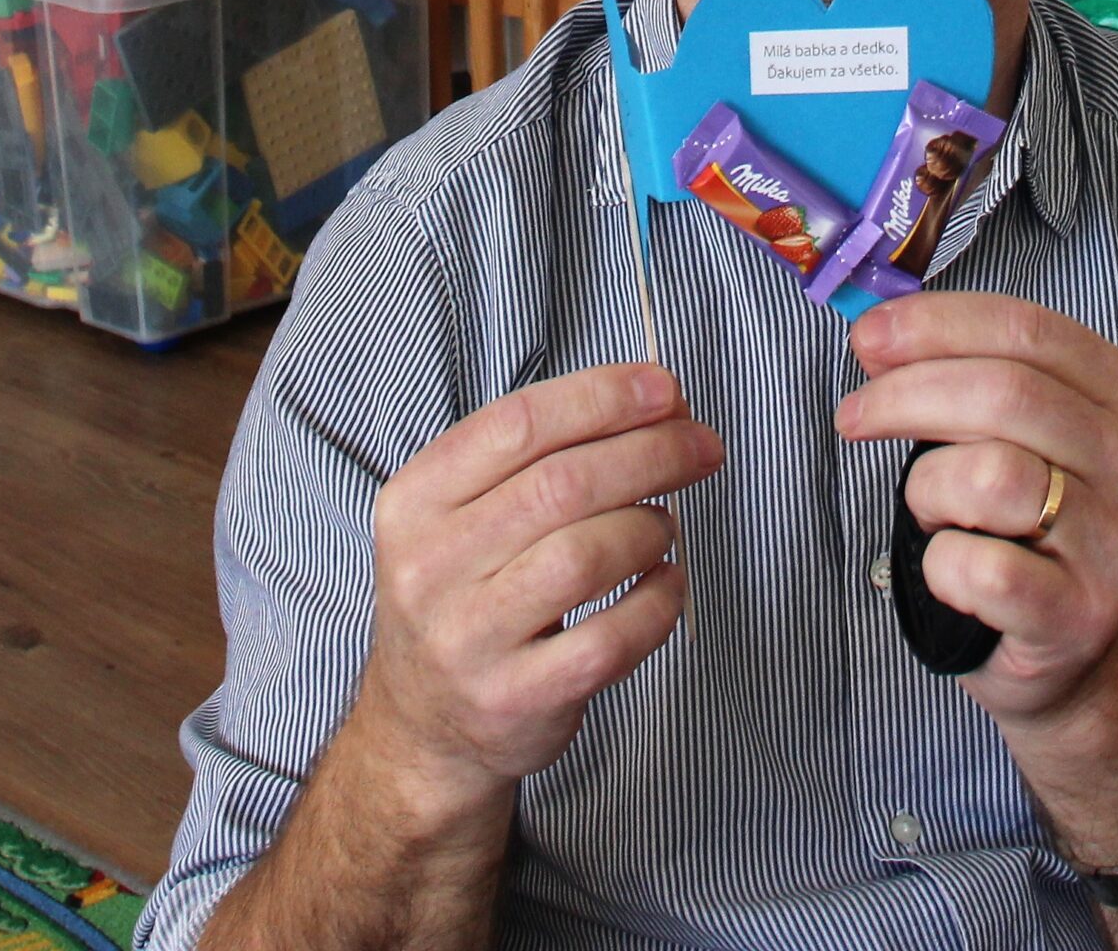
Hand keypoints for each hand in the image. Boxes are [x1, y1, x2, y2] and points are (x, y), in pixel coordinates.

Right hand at [354, 363, 722, 814]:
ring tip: (663, 526)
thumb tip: (662, 405)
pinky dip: (656, 602)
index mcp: (415, 501)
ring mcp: (468, 640)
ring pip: (586, 557)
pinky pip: (608, 639)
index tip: (667, 389)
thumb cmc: (468, 594)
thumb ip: (546, 454)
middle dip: (652, 453)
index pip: (519, 424)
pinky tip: (666, 583)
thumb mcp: (465, 514)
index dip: (603, 397)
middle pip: (562, 485)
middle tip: (702, 446)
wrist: (424, 728)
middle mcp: (429, 568)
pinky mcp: (514, 700)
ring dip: (648, 527)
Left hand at [837, 294, 1117, 725]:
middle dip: (906, 395)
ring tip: (930, 510)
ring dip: (928, 488)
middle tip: (855, 416)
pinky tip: (949, 570)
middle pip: (1004, 392)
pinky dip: (940, 564)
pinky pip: (980, 568)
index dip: (936, 325)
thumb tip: (878, 334)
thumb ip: (965, 372)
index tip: (869, 335)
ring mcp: (1115, 544)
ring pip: (990, 476)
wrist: (1075, 649)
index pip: (1027, 329)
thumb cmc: (1030, 525)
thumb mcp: (1018, 433)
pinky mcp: (1079, 616)